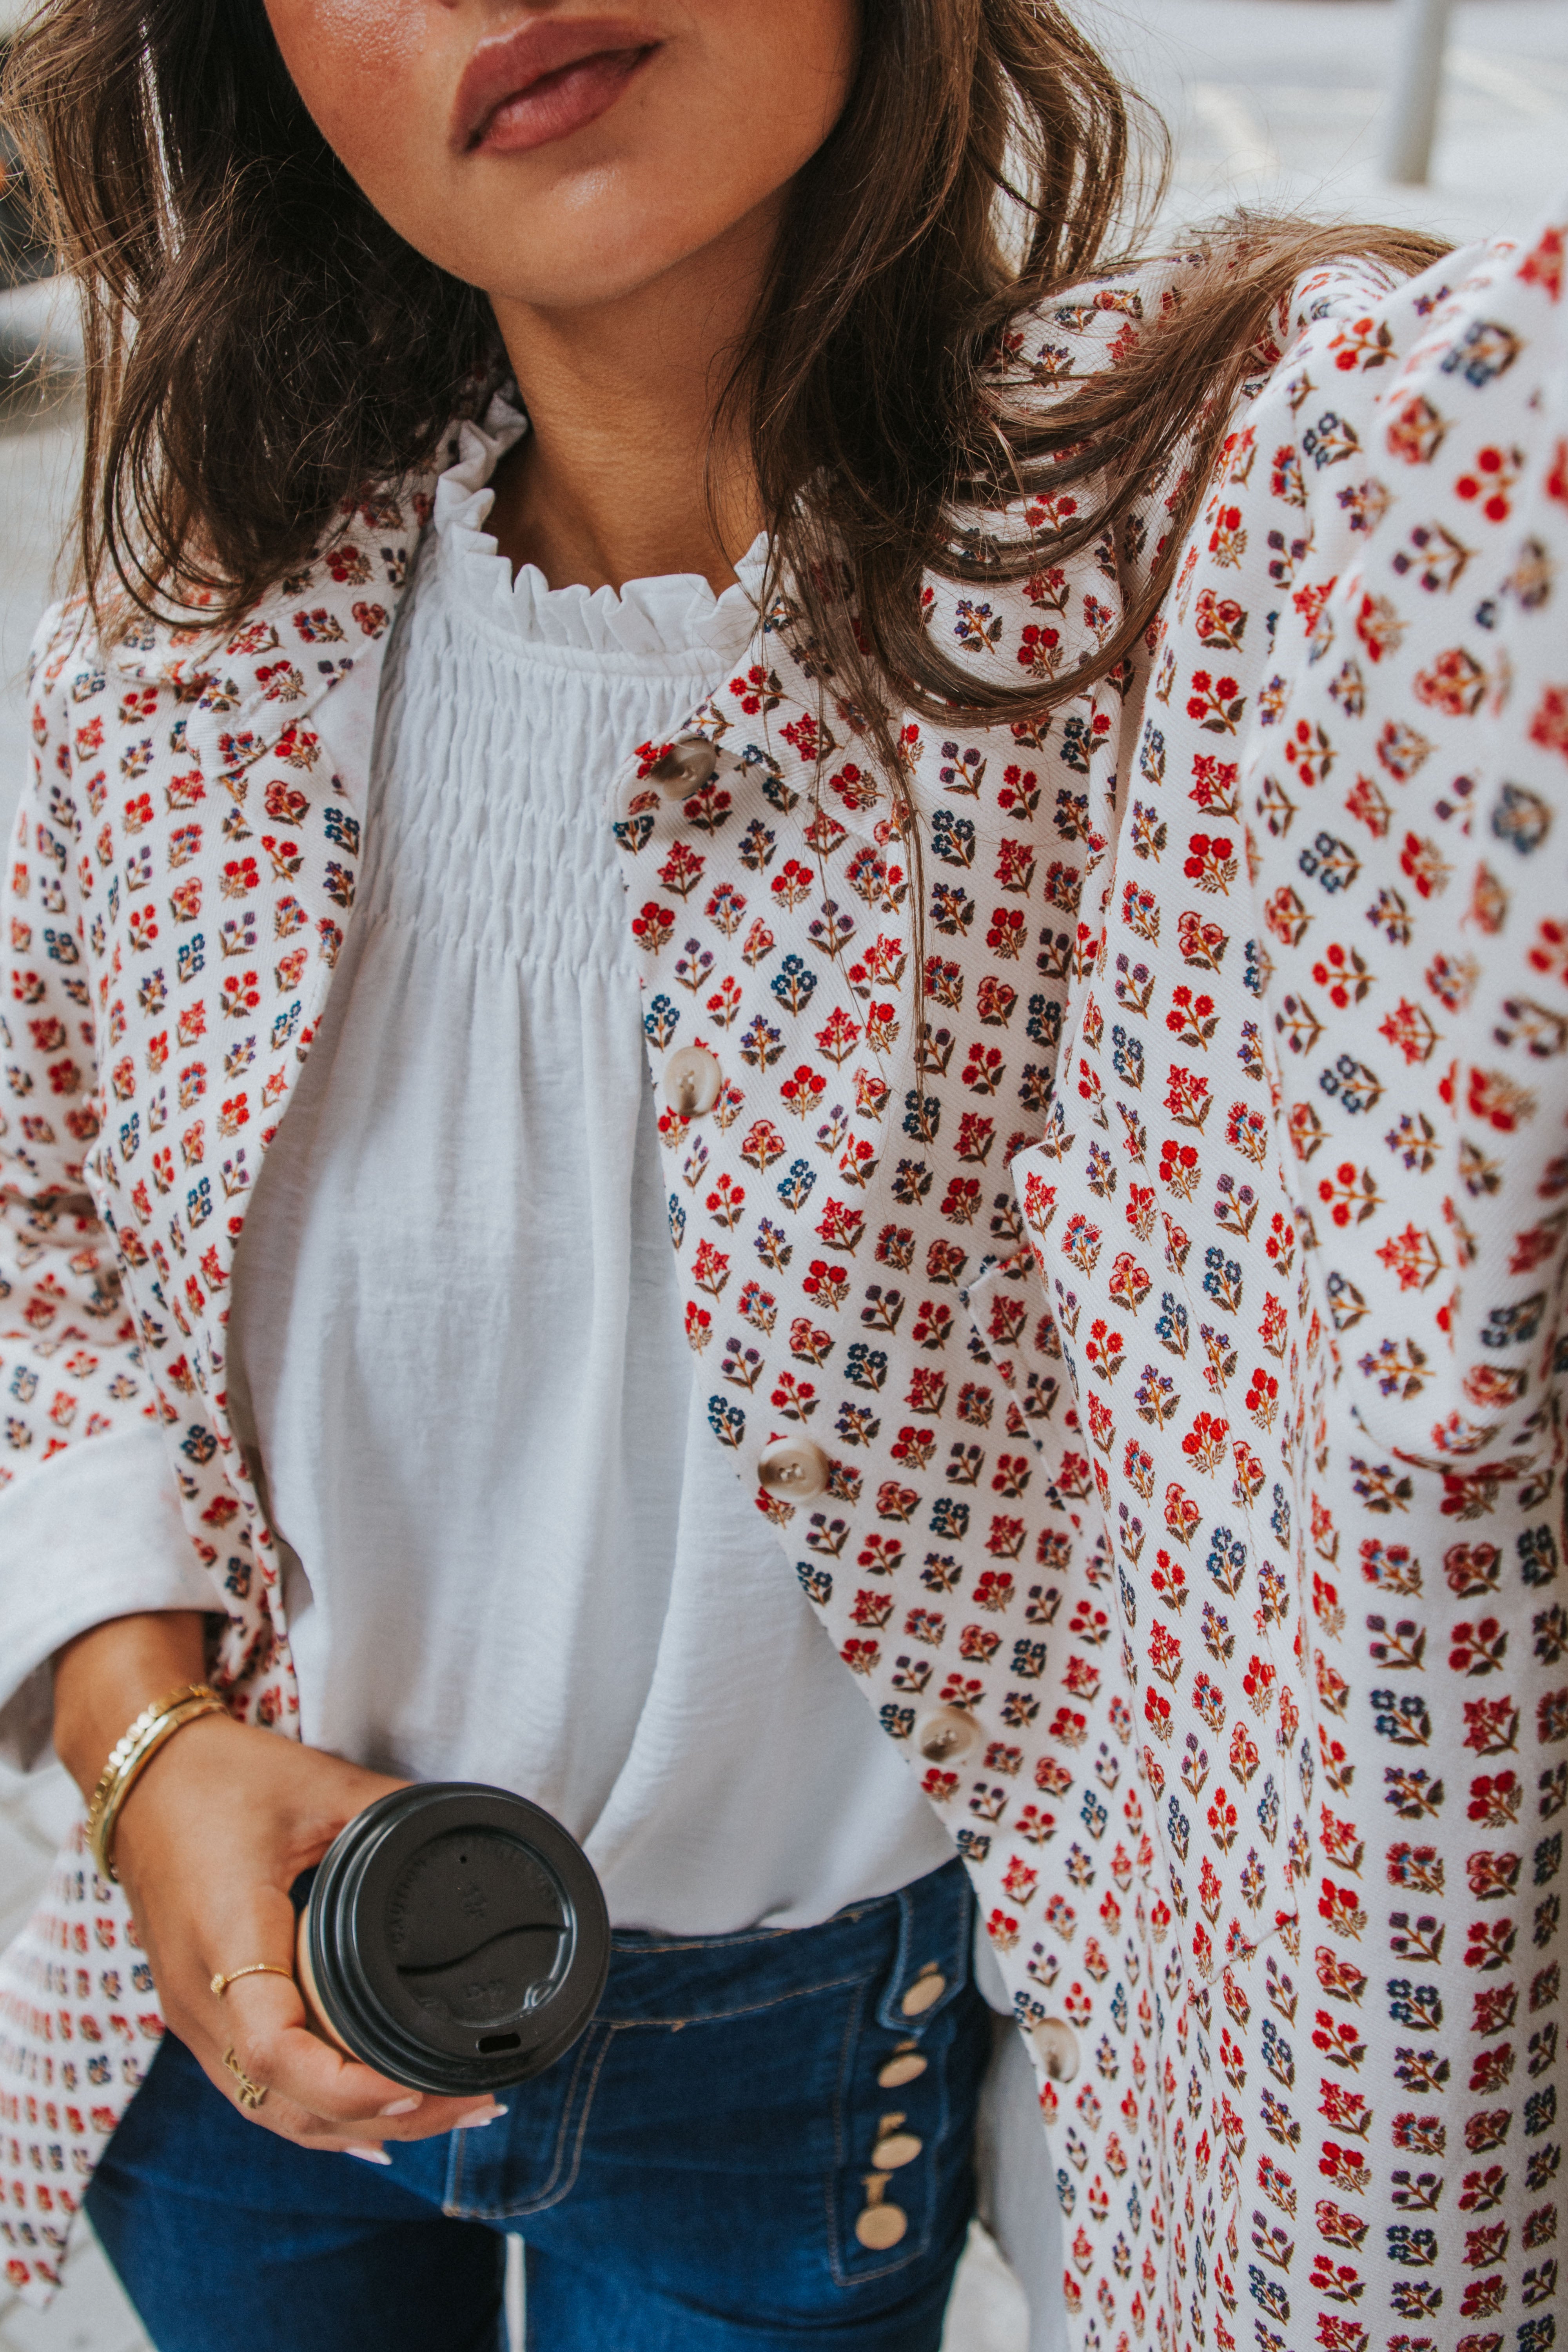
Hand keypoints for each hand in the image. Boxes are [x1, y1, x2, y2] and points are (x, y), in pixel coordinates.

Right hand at [55, 1614, 501, 2157]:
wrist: (141, 1778)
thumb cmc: (221, 1778)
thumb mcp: (318, 1786)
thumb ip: (390, 1813)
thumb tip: (467, 1831)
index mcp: (227, 1940)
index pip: (275, 2050)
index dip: (346, 2086)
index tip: (417, 2087)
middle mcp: (201, 1997)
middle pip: (284, 2103)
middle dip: (382, 2119)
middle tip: (472, 2103)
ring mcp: (194, 2015)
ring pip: (271, 2109)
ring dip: (356, 2125)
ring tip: (446, 2112)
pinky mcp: (200, 2014)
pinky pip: (256, 2089)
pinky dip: (317, 2112)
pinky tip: (374, 2121)